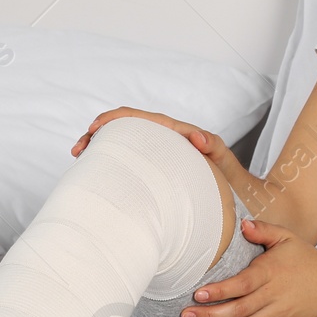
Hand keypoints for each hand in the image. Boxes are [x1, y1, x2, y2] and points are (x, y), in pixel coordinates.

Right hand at [70, 106, 235, 174]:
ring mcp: (157, 155)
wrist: (237, 197)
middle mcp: (163, 141)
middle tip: (79, 149)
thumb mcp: (224, 160)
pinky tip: (97, 174)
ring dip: (100, 148)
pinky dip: (111, 163)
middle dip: (97, 133)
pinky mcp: (154, 171)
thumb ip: (214, 145)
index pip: (141, 119)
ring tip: (81, 158)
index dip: (115, 119)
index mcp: (175, 134)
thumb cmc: (230, 177)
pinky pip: (128, 161)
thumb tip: (197, 136)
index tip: (95, 128)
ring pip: (122, 145)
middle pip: (124, 128)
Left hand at [180, 219, 316, 316]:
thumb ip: (263, 230)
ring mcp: (277, 315)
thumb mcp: (286, 237)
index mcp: (271, 272)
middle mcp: (273, 296)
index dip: (220, 291)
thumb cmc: (305, 258)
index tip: (198, 294)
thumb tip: (241, 224)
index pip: (243, 284)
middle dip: (209, 315)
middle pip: (238, 310)